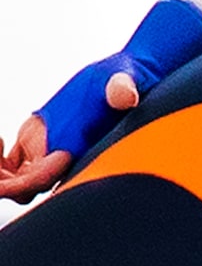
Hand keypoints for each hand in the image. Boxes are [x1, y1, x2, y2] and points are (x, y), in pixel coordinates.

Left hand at [5, 62, 143, 200]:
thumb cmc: (125, 80)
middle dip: (2, 181)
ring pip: (15, 182)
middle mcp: (62, 161)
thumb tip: (124, 97)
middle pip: (23, 189)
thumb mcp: (122, 81)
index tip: (3, 162)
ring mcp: (48, 156)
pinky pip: (11, 169)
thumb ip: (121, 90)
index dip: (17, 180)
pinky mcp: (37, 146)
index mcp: (77, 152)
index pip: (42, 179)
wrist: (121, 77)